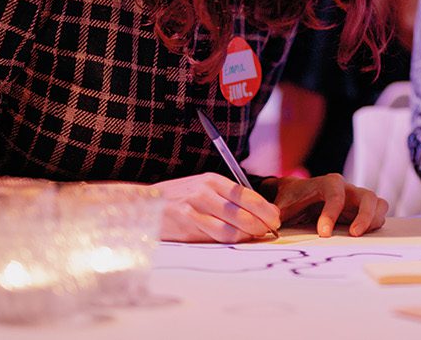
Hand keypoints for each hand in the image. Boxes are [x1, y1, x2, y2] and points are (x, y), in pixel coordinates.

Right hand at [151, 172, 280, 242]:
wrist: (145, 204)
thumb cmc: (180, 198)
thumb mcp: (203, 188)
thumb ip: (226, 197)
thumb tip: (258, 212)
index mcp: (213, 179)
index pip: (247, 194)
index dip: (265, 208)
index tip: (275, 217)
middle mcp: (205, 191)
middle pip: (244, 211)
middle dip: (262, 224)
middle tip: (270, 230)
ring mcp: (195, 208)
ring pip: (233, 226)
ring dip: (249, 234)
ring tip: (256, 236)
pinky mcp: (187, 224)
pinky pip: (217, 236)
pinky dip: (232, 240)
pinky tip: (239, 240)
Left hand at [272, 173, 388, 236]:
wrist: (299, 193)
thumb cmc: (292, 198)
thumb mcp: (282, 204)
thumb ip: (276, 212)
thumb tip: (270, 222)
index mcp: (327, 184)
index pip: (335, 195)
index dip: (331, 214)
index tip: (324, 233)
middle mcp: (347, 189)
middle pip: (366, 196)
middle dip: (363, 215)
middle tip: (354, 235)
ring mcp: (357, 198)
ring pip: (377, 203)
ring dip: (373, 220)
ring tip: (360, 236)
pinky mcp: (363, 209)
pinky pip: (379, 212)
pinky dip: (376, 223)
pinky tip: (364, 235)